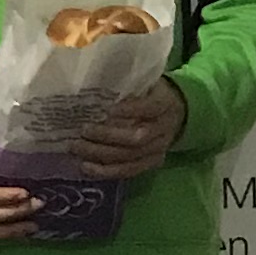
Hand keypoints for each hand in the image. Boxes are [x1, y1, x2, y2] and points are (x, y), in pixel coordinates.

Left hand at [61, 78, 187, 180]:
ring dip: (101, 154)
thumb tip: (95, 85)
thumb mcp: (147, 83)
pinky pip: (128, 171)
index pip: (149, 108)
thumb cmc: (152, 94)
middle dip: (107, 136)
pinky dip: (105, 171)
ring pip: (129, 157)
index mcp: (164, 105)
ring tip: (77, 148)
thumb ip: (129, 85)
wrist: (178, 113)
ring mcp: (158, 150)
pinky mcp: (150, 163)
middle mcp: (163, 130)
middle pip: (137, 138)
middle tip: (83, 130)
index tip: (107, 109)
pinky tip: (86, 167)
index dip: (129, 110)